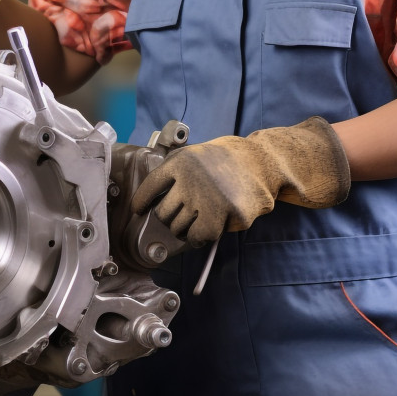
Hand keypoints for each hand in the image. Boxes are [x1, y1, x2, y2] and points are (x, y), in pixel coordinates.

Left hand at [131, 117, 350, 246]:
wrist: (258, 163)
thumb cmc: (222, 162)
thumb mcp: (193, 157)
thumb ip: (174, 175)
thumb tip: (151, 204)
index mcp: (180, 163)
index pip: (150, 187)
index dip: (141, 201)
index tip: (138, 209)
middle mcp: (191, 180)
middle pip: (163, 213)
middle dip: (169, 219)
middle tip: (180, 216)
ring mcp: (208, 198)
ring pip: (179, 228)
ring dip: (184, 230)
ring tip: (196, 221)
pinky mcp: (226, 214)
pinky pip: (200, 237)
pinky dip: (199, 238)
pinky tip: (204, 230)